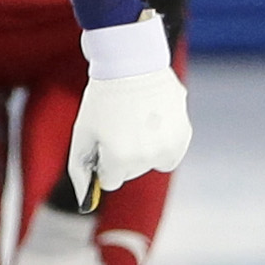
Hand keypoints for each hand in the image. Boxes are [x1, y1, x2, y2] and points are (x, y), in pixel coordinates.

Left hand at [70, 13, 189, 200]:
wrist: (132, 63)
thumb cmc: (102, 99)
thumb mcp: (82, 133)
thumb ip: (80, 169)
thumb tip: (85, 200)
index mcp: (120, 159)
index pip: (110, 181)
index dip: (104, 161)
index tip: (104, 140)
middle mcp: (147, 157)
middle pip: (131, 173)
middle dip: (123, 156)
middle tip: (119, 125)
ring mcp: (169, 146)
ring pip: (152, 164)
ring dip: (145, 151)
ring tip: (136, 123)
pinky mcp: (184, 134)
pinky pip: (171, 153)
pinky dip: (163, 142)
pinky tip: (152, 121)